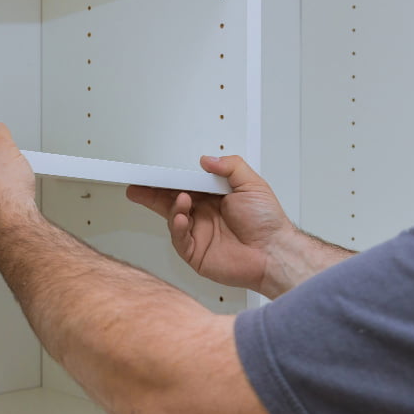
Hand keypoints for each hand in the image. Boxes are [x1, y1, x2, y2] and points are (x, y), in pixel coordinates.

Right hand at [126, 156, 295, 296]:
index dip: (169, 179)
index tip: (154, 173)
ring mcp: (198, 234)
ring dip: (172, 207)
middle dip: (152, 193)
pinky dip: (176, 228)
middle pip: (171, 201)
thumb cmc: (268, 222)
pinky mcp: (195, 253)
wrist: (275, 253)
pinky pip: (179, 239)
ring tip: (182, 200)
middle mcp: (204, 215)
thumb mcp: (252, 184)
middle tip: (138, 186)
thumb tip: (208, 159)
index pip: (185, 185)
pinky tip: (180, 218)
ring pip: (173, 218)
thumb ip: (230, 166)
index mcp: (214, 198)